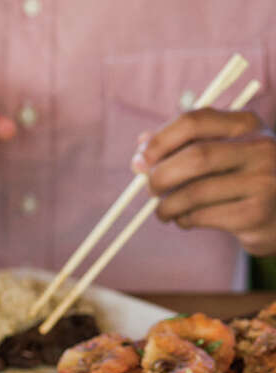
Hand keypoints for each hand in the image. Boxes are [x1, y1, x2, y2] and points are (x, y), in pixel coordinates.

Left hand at [135, 108, 275, 255]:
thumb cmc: (241, 178)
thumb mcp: (220, 152)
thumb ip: (183, 146)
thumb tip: (141, 149)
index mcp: (247, 125)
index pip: (195, 121)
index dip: (160, 140)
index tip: (140, 159)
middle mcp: (260, 148)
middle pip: (195, 157)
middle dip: (160, 176)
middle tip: (150, 189)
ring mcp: (263, 181)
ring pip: (195, 192)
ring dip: (167, 205)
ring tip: (164, 210)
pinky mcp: (256, 214)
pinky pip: (202, 216)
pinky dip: (183, 219)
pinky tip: (185, 219)